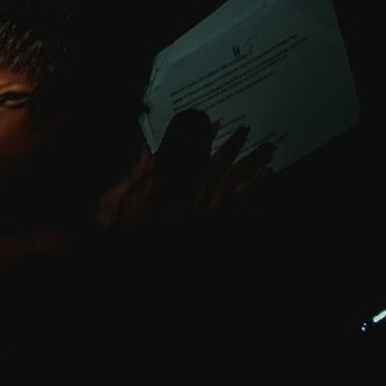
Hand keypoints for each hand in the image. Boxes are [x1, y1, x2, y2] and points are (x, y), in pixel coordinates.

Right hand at [95, 110, 275, 230]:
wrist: (117, 254)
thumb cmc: (115, 229)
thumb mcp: (116, 200)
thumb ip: (135, 174)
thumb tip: (148, 148)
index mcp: (175, 199)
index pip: (205, 167)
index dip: (223, 146)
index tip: (237, 130)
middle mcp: (195, 212)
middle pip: (229, 181)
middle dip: (249, 161)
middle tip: (268, 146)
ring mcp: (201, 225)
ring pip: (235, 200)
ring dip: (254, 184)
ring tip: (270, 169)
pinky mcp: (202, 236)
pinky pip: (231, 221)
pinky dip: (245, 209)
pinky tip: (256, 200)